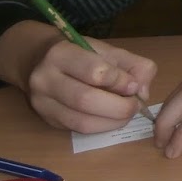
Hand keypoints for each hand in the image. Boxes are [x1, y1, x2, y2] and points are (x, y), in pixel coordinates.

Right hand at [0, 22, 157, 133]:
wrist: (38, 60)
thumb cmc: (80, 53)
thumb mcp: (107, 50)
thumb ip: (132, 65)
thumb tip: (142, 91)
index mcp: (60, 54)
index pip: (94, 71)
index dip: (119, 81)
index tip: (133, 85)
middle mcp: (45, 79)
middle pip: (86, 100)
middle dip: (118, 106)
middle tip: (135, 105)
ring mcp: (42, 103)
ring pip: (82, 121)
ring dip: (112, 121)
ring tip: (126, 113)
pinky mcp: (47, 120)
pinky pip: (79, 130)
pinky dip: (102, 127)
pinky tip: (112, 119)